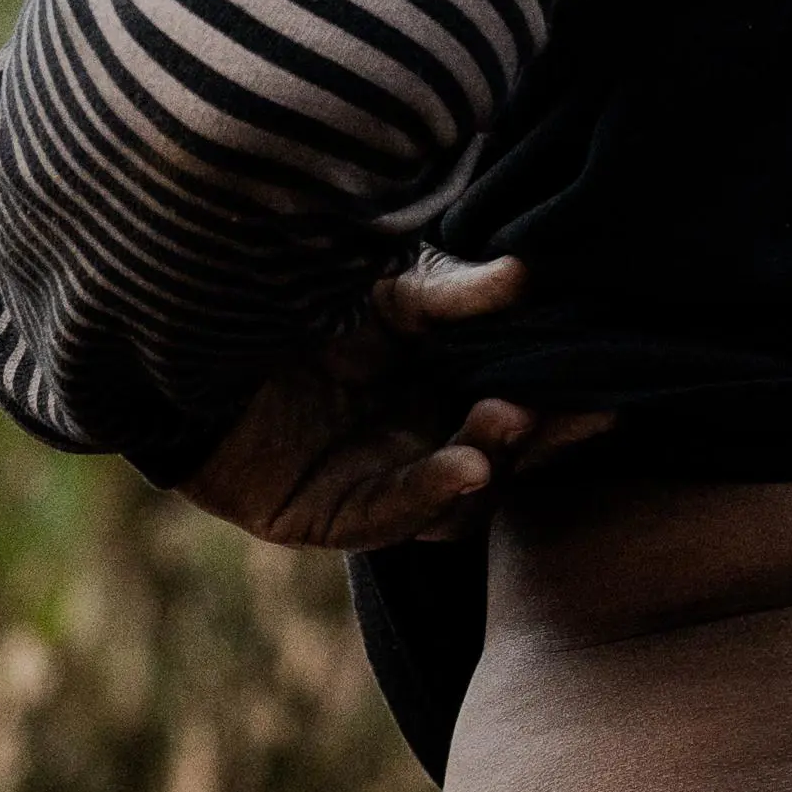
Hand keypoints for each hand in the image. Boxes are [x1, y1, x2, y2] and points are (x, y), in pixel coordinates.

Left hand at [173, 250, 607, 551]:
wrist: (176, 331)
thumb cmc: (289, 301)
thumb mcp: (382, 289)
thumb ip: (451, 292)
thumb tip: (527, 274)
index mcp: (438, 391)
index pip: (518, 407)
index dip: (564, 403)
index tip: (614, 386)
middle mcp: (413, 443)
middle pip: (501, 456)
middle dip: (545, 438)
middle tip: (587, 411)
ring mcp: (371, 484)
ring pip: (455, 496)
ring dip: (491, 461)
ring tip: (510, 420)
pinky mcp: (324, 518)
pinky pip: (389, 515)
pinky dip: (430, 492)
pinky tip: (465, 465)